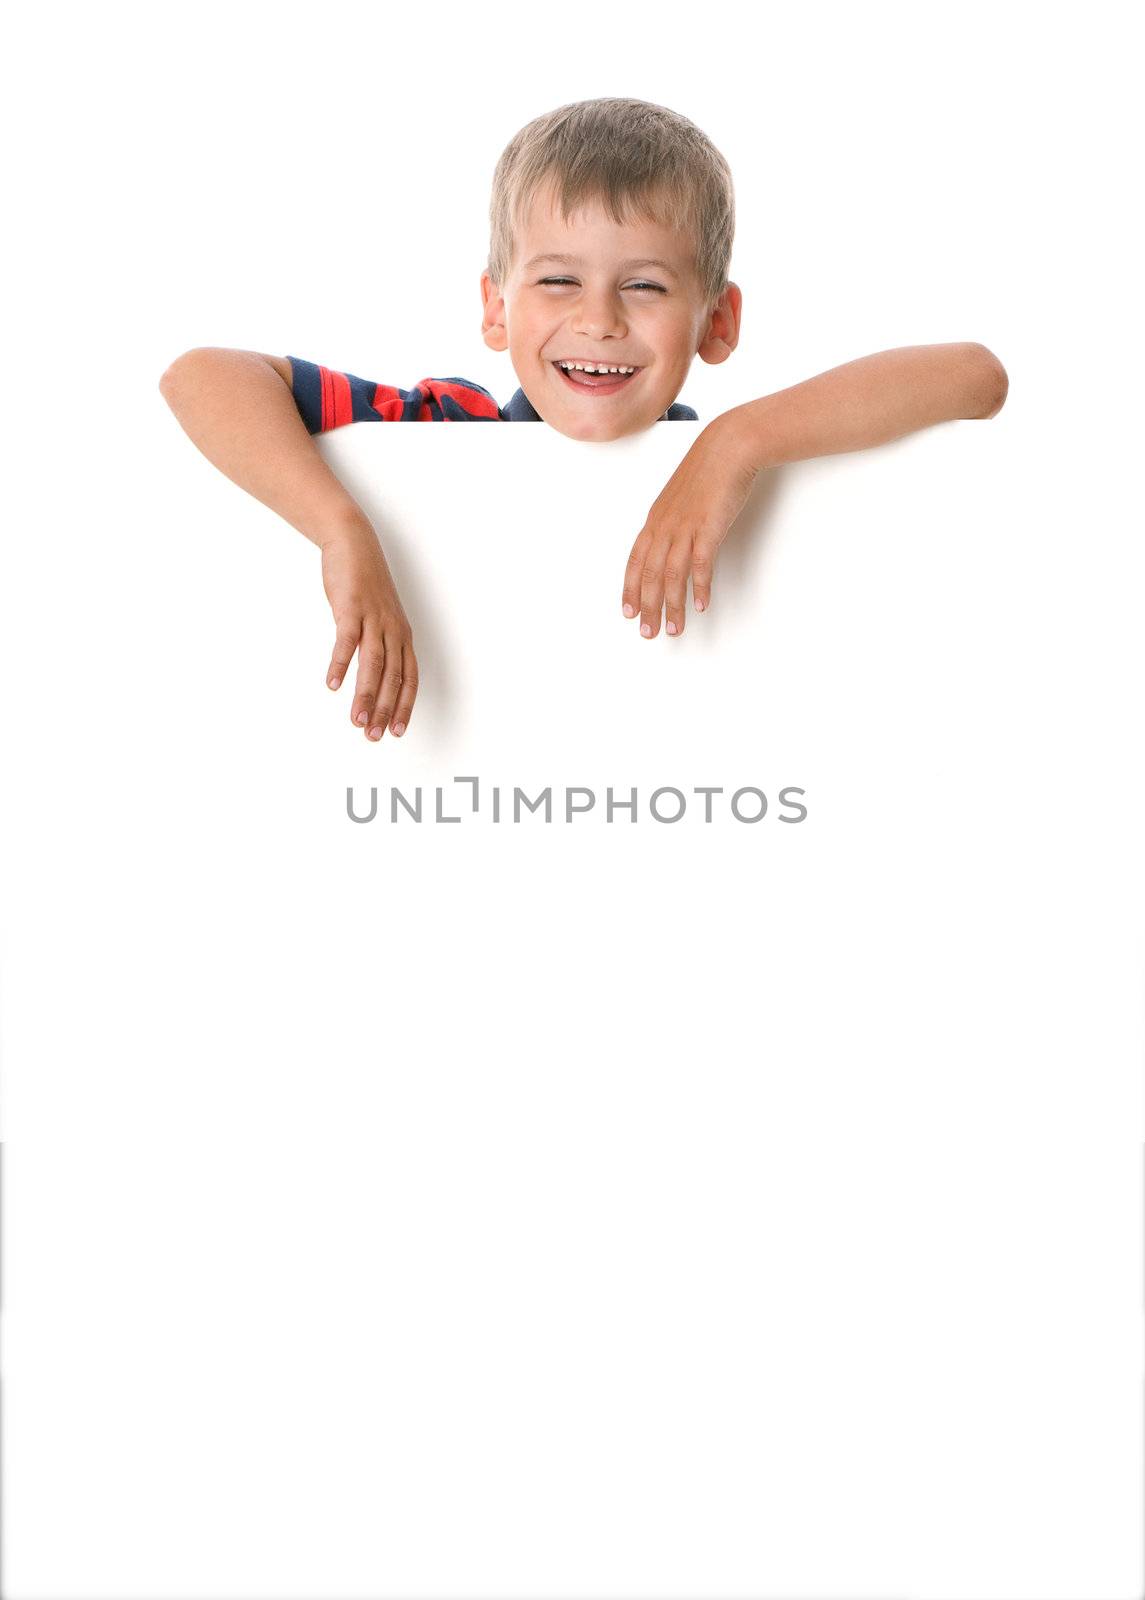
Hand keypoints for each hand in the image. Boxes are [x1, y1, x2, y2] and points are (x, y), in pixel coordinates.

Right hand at [320, 520, 418, 739]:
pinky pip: (347, 641)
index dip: (403, 706)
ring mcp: (373, 619)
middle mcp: (393, 630)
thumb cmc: (364, 585)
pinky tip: (333, 684)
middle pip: (392, 678)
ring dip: (365, 695)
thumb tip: (371, 677)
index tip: (396, 731)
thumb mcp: (379, 618)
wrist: (353, 544)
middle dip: (384, 710)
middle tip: (374, 736)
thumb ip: (378, 646)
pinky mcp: (351, 609)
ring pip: (373, 665)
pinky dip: (340, 664)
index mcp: (402, 636)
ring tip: (356, 721)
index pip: (409, 679)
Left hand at [621, 414, 758, 637]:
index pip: (636, 561)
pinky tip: (701, 605)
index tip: (628, 612)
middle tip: (648, 633)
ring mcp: (685, 527)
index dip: (630, 589)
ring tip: (675, 629)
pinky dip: (700, 586)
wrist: (728, 447)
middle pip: (650, 575)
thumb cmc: (708, 470)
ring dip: (672, 606)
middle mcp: (665, 526)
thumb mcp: (683, 499)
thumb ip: (675, 522)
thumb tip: (674, 543)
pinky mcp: (708, 527)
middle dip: (647, 607)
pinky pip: (700, 564)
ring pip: (671, 575)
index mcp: (656, 520)